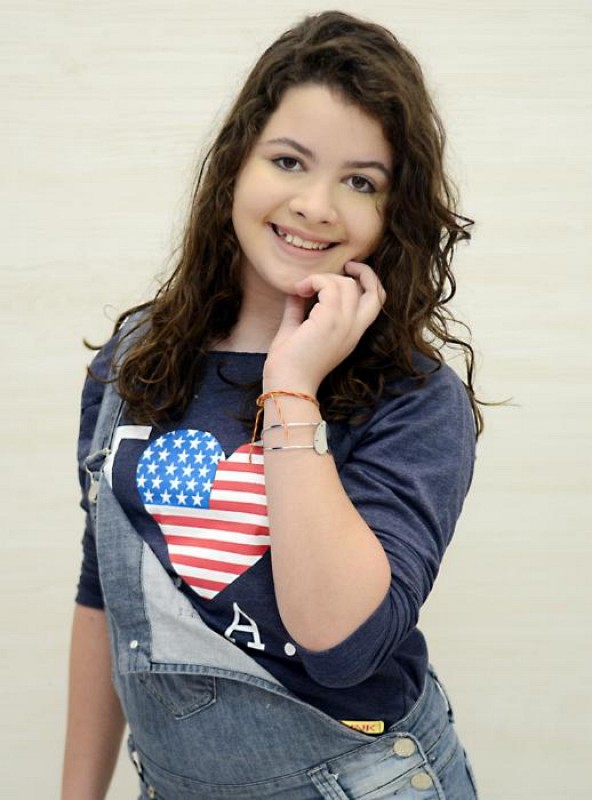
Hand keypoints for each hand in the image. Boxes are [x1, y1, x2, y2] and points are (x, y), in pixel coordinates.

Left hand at [263, 261, 385, 393]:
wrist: (287, 384)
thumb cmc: (289, 364)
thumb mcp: (297, 331)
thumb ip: (299, 310)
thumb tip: (296, 291)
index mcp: (351, 334)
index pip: (376, 302)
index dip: (369, 281)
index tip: (348, 272)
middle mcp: (354, 329)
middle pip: (374, 290)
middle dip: (360, 271)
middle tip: (335, 270)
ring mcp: (344, 324)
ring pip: (347, 284)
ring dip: (323, 278)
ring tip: (302, 288)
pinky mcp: (330, 321)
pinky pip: (328, 285)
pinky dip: (313, 281)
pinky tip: (299, 290)